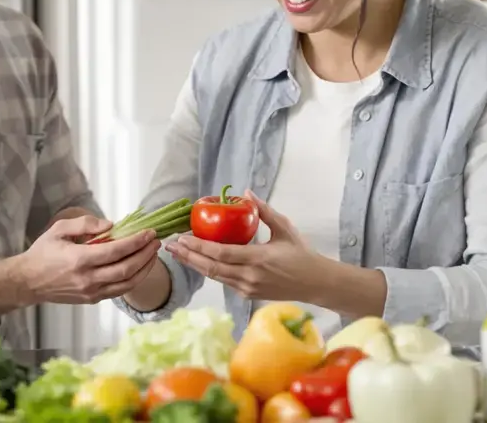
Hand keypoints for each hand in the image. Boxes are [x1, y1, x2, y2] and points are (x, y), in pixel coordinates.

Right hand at [20, 215, 160, 303]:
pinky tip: (140, 268)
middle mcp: (87, 279)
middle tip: (156, 241)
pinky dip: (133, 280)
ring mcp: (91, 292)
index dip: (136, 242)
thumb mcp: (59, 229)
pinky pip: (118, 291)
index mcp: (79, 259)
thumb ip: (85, 224)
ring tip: (153, 254)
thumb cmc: (42, 253)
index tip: (149, 233)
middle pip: (126, 268)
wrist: (27, 282)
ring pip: (127, 283)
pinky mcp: (91, 300)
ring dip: (144, 269)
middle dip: (145, 254)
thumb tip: (111, 225)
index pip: (116, 251)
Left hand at [166, 191, 322, 301]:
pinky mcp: (248, 294)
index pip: (220, 254)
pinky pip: (224, 281)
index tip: (182, 237)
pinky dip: (209, 270)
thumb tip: (246, 192)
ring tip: (178, 253)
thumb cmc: (302, 254)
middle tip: (170, 246)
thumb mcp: (285, 228)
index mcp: (257, 259)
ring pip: (214, 277)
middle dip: (188, 257)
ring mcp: (247, 288)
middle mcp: (249, 277)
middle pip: (210, 268)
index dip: (198, 247)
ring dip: (195, 264)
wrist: (316, 283)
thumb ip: (264, 211)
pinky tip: (198, 261)